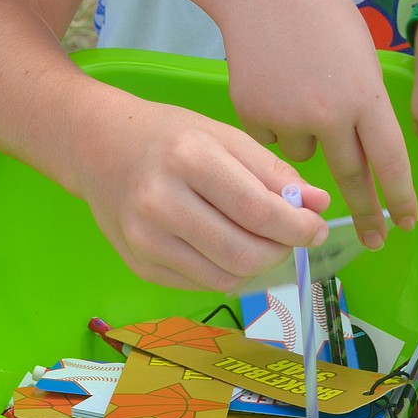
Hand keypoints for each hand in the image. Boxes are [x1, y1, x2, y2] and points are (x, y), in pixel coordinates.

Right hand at [73, 91, 331, 290]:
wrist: (99, 147)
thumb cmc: (170, 135)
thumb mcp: (224, 136)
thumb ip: (272, 172)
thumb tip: (318, 206)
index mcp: (188, 159)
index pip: (257, 212)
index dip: (297, 227)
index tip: (318, 227)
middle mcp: (161, 203)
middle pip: (244, 253)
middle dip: (282, 250)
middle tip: (293, 235)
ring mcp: (145, 240)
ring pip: (226, 277)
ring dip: (258, 264)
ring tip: (263, 240)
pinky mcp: (139, 265)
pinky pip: (201, 283)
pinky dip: (227, 271)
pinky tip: (228, 245)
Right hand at [222, 0, 417, 249]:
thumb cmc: (320, 12)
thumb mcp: (360, 56)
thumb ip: (364, 104)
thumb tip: (361, 150)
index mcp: (365, 97)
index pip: (390, 162)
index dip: (399, 198)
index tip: (406, 224)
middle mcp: (329, 116)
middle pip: (350, 178)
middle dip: (365, 213)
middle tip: (374, 241)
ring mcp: (287, 118)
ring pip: (304, 154)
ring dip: (307, 137)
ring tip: (299, 86)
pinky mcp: (252, 116)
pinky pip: (271, 138)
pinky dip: (274, 120)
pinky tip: (272, 82)